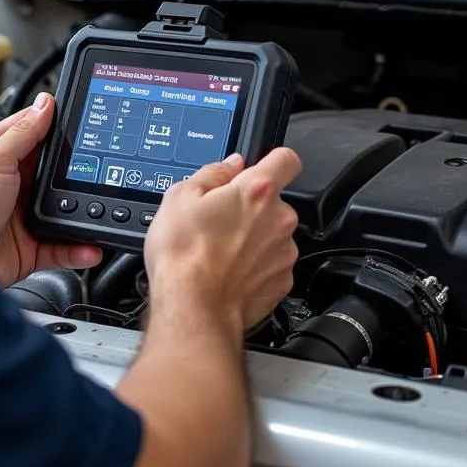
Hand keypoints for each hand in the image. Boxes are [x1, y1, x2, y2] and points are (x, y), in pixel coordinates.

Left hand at [0, 93, 102, 288]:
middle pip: (52, 169)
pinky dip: (77, 247)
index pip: (31, 130)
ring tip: (97, 209)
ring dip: (79, 211)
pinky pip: (61, 243)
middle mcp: (9, 181)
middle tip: (97, 167)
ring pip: (61, 207)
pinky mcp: (30, 243)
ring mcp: (21, 212)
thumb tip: (44, 104)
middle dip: (73, 170)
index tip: (81, 120)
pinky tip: (89, 246)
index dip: (54, 125)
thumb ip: (22, 133)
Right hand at [145, 149, 301, 330]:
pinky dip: (254, 264)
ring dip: (252, 236)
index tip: (259, 168)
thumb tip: (229, 166)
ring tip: (218, 248)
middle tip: (218, 218)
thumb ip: (212, 173)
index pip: (286, 159)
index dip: (272, 160)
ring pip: (272, 233)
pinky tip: (227, 269)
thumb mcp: (180, 196)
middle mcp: (279, 220)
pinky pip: (271, 263)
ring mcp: (283, 252)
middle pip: (273, 201)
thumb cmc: (184, 255)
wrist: (194, 307)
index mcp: (256, 191)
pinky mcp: (282, 281)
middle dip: (250, 206)